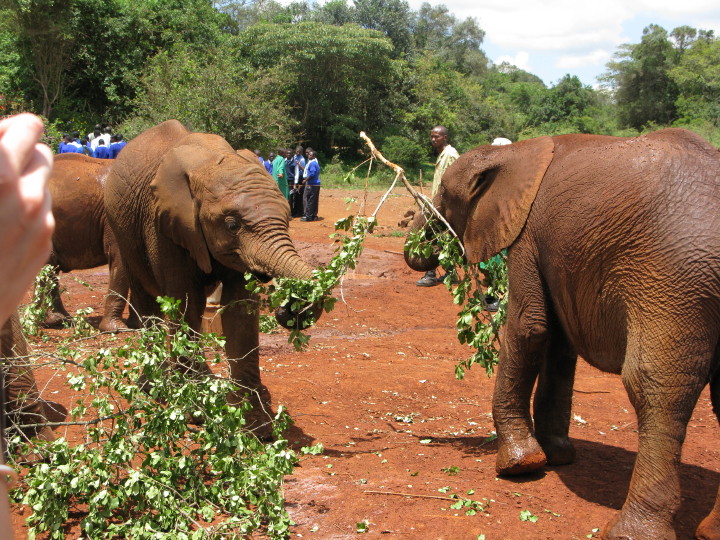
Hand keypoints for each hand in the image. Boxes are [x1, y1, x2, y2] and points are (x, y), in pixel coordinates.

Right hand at [0, 113, 53, 325]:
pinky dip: (28, 213)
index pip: (27, 126)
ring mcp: (41, 222)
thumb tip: (6, 142)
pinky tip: (0, 228)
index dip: (9, 129)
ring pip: (44, 184)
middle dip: (22, 153)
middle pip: (42, 152)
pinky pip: (44, 214)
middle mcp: (26, 195)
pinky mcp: (45, 246)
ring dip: (24, 184)